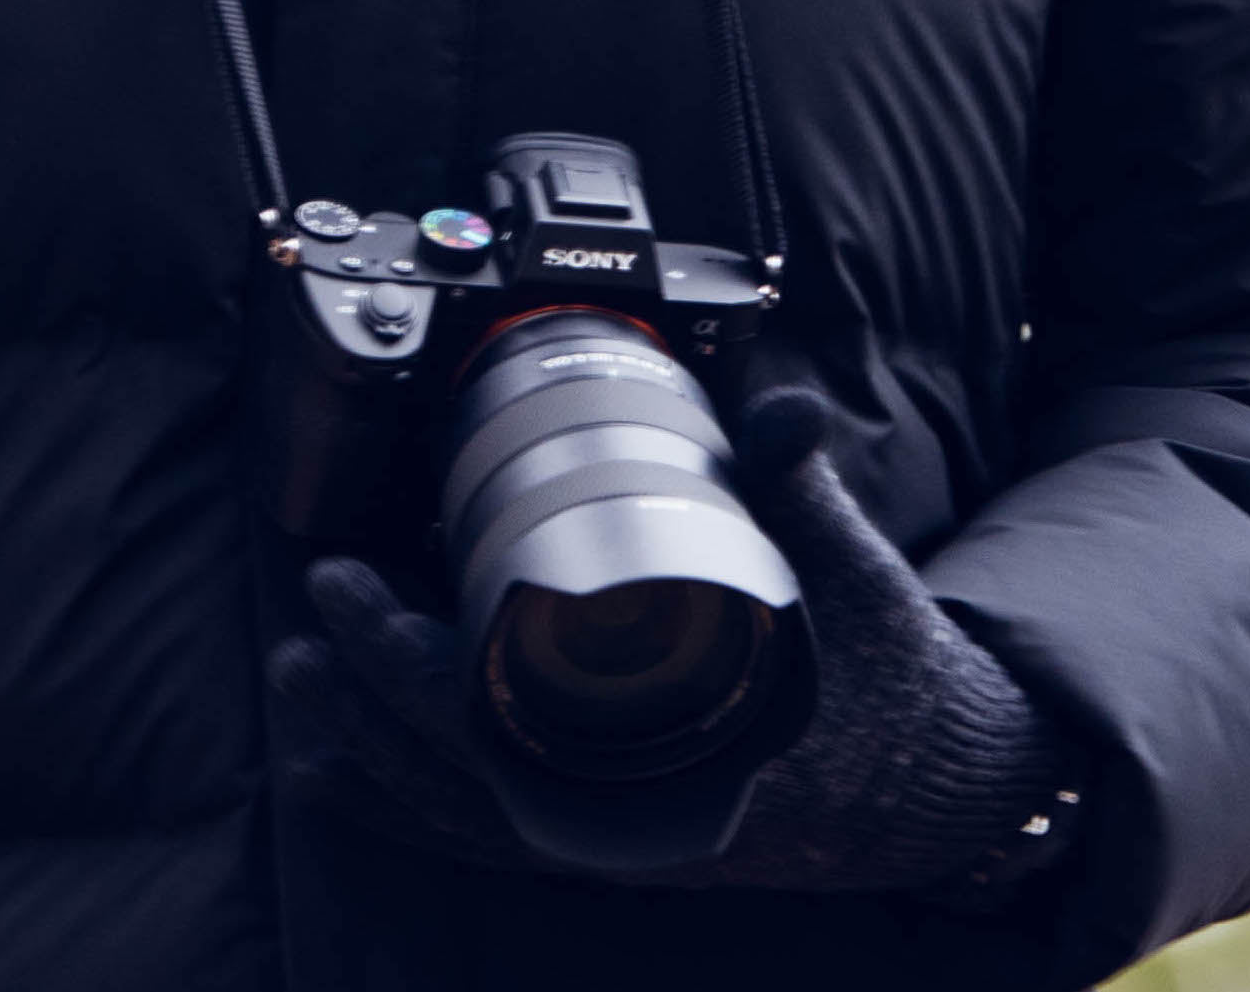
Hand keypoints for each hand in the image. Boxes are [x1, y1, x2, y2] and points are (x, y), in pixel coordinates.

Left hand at [267, 371, 1083, 902]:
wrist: (950, 785)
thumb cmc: (894, 675)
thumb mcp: (854, 574)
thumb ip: (803, 487)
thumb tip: (783, 404)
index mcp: (674, 757)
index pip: (495, 717)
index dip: (402, 655)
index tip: (346, 579)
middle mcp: (637, 819)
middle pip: (454, 770)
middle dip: (363, 693)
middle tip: (311, 600)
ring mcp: (629, 841)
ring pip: (467, 819)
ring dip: (373, 756)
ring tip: (299, 692)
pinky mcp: (631, 846)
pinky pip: (502, 844)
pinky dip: (422, 815)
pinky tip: (359, 779)